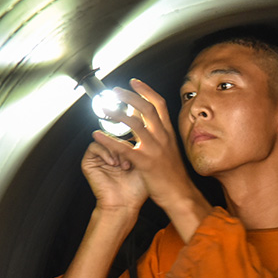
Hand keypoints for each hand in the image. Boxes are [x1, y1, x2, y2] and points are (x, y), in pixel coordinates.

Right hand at [81, 138, 148, 213]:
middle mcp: (111, 154)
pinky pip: (94, 147)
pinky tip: (113, 163)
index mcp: (124, 153)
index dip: (132, 137)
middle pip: (115, 135)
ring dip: (115, 150)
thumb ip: (142, 145)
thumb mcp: (145, 163)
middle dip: (124, 144)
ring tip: (123, 165)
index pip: (125, 134)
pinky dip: (105, 152)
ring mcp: (100, 158)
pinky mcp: (89, 163)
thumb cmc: (138, 189)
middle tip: (132, 158)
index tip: (140, 147)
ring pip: (105, 140)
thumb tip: (139, 127)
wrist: (126, 205)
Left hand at [92, 79, 211, 240]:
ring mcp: (154, 149)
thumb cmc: (174, 176)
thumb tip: (148, 123)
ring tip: (104, 108)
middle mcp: (163, 138)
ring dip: (117, 114)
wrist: (180, 194)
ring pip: (135, 124)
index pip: (159, 104)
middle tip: (115, 90)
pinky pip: (124, 148)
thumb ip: (160, 135)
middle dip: (130, 96)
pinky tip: (97, 135)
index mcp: (168, 134)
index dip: (146, 90)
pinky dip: (108, 140)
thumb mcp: (170, 150)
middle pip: (147, 108)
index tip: (134, 82)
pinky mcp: (145, 163)